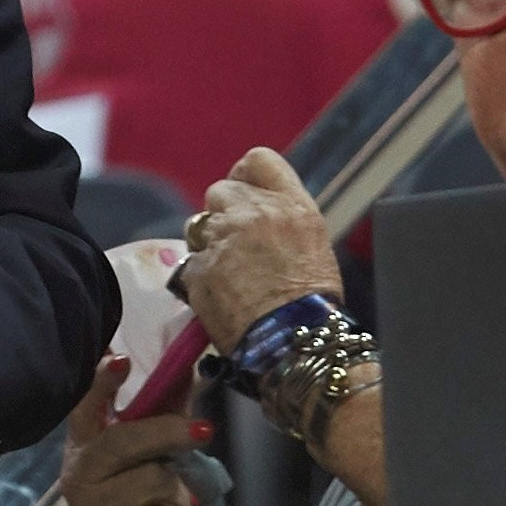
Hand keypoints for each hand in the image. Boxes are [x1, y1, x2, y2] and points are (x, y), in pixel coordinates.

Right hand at [60, 357, 216, 505]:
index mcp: (85, 440)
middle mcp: (79, 470)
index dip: (102, 382)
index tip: (121, 359)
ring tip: (176, 500)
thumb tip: (187, 369)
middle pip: (125, 442)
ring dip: (178, 491)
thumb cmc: (137, 490)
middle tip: (205, 429)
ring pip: (152, 482)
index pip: (88, 404)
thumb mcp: (146, 452)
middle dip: (168, 433)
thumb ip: (162, 413)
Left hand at [183, 148, 342, 352]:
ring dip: (208, 243)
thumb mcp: (312, 246)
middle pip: (220, 190)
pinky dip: (201, 278)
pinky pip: (191, 264)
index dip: (245, 174)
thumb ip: (281, 221)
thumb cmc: (314, 304)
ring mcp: (224, 239)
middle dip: (223, 213)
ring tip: (231, 274)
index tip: (244, 190)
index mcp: (292, 206)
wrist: (300, 345)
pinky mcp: (200, 268)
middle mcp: (256, 214)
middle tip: (236, 243)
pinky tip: (222, 296)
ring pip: (198, 225)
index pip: (259, 160)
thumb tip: (259, 215)